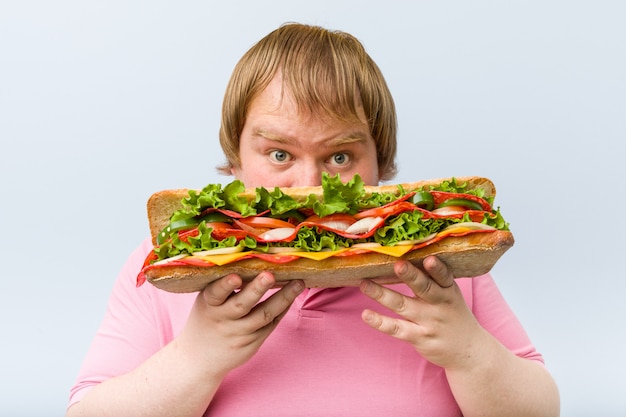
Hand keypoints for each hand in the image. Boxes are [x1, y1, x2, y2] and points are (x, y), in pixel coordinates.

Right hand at [178, 272, 303, 377]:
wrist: (199, 359)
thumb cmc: (206, 319)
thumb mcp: (207, 302)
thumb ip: (224, 287)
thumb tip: (252, 261)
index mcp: (209, 304)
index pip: (216, 293)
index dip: (225, 285)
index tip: (236, 277)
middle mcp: (224, 319)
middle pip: (242, 304)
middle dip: (257, 289)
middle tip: (270, 275)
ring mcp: (239, 332)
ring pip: (263, 315)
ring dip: (283, 298)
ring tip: (298, 283)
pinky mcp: (252, 343)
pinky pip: (271, 324)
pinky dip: (283, 308)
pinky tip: (293, 295)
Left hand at [359, 256, 486, 369]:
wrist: (468, 351)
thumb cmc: (452, 315)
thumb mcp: (450, 295)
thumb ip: (432, 278)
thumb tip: (405, 257)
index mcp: (448, 290)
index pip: (444, 276)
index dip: (437, 268)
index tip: (429, 259)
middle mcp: (440, 304)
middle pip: (424, 288)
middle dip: (411, 276)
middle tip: (398, 265)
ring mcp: (429, 322)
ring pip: (402, 306)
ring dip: (382, 294)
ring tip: (365, 285)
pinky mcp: (419, 338)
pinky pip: (397, 329)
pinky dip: (380, 322)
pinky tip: (366, 314)